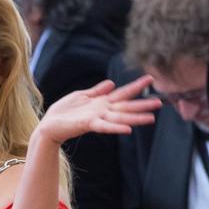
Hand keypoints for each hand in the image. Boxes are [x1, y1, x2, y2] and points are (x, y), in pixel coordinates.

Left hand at [35, 76, 160, 146]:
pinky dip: (116, 128)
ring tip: (151, 118)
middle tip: (160, 102)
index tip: (150, 78)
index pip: (122, 93)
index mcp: (101, 103)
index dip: (135, 86)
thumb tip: (112, 83)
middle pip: (126, 107)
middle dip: (142, 104)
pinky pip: (105, 126)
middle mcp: (102, 111)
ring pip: (120, 118)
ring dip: (135, 118)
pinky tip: (128, 129)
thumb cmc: (63, 112)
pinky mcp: (88, 124)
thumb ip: (96, 90)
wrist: (48, 125)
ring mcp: (96, 118)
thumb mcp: (81, 95)